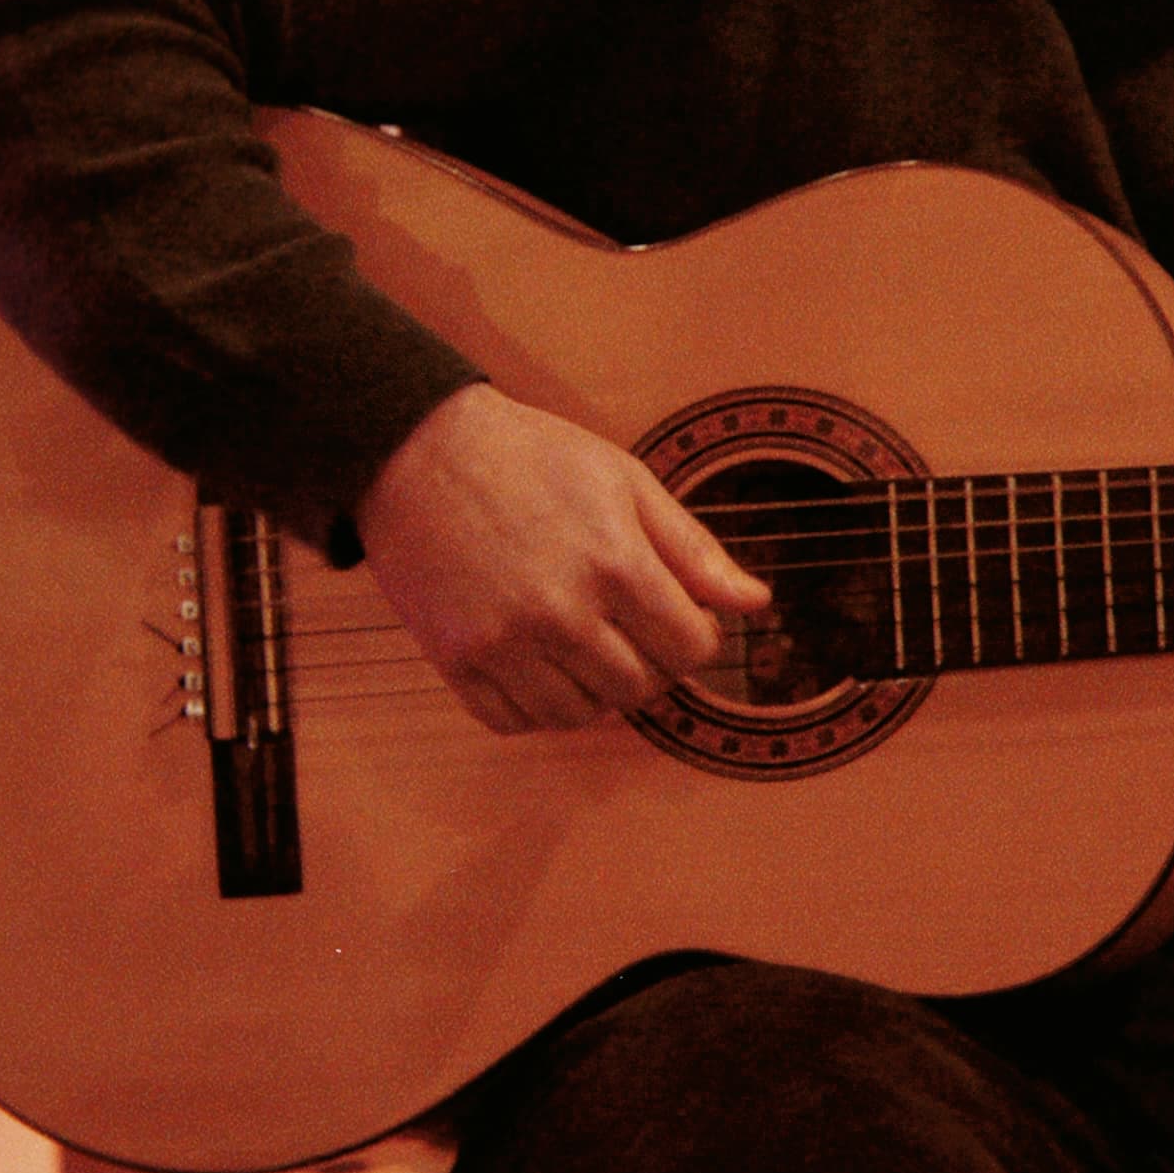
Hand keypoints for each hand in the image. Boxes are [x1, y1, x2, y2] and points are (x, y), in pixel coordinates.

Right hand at [358, 385, 769, 733]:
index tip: (676, 615)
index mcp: (614, 563)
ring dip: (594, 691)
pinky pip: (513, 723)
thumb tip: (755, 604)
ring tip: (584, 645)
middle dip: (649, 665)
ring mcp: (504, 642)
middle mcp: (561, 612)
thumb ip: (693, 549)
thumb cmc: (531, 457)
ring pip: (580, 715)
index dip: (696, 636)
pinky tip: (538, 666)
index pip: (691, 649)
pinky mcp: (455, 659)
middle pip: (640, 689)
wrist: (417, 449)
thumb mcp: (626, 482)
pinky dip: (535, 707)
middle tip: (628, 629)